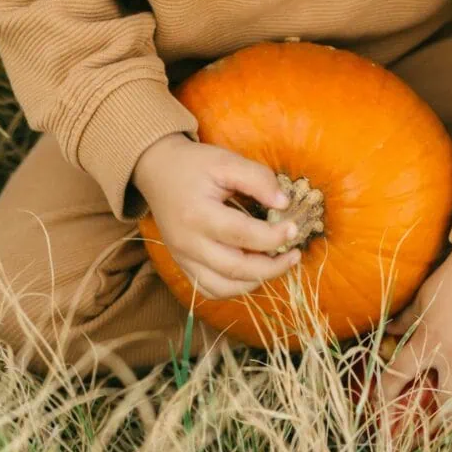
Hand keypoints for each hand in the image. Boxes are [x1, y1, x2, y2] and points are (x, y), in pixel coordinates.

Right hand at [133, 135, 300, 299]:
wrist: (157, 171)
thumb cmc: (194, 165)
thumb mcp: (226, 161)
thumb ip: (258, 179)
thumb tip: (284, 204)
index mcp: (198, 214)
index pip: (242, 235)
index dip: (273, 237)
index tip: (294, 229)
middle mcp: (188, 243)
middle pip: (235, 269)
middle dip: (272, 267)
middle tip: (294, 255)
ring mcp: (183, 258)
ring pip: (223, 288)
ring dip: (255, 281)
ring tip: (277, 264)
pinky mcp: (183, 265)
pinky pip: (210, 290)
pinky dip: (235, 288)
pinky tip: (253, 272)